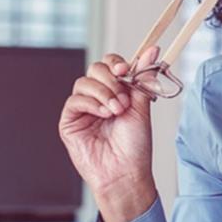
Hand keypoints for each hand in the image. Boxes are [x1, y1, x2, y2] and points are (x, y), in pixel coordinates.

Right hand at [58, 46, 158, 221]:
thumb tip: (151, 50)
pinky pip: (75, 100)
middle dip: (111, 79)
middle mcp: (99, 98)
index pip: (111, 65)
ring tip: (117, 110)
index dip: (117, 63)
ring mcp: (83, 109)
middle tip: (123, 98)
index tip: (126, 69)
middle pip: (95, 68)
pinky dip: (91, 103)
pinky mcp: (70, 121)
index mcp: (117, 92)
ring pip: (84, 82)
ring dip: (103, 92)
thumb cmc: (135, 145)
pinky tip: (104, 114)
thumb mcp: (142, 107)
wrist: (125, 172)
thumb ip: (143, 78)